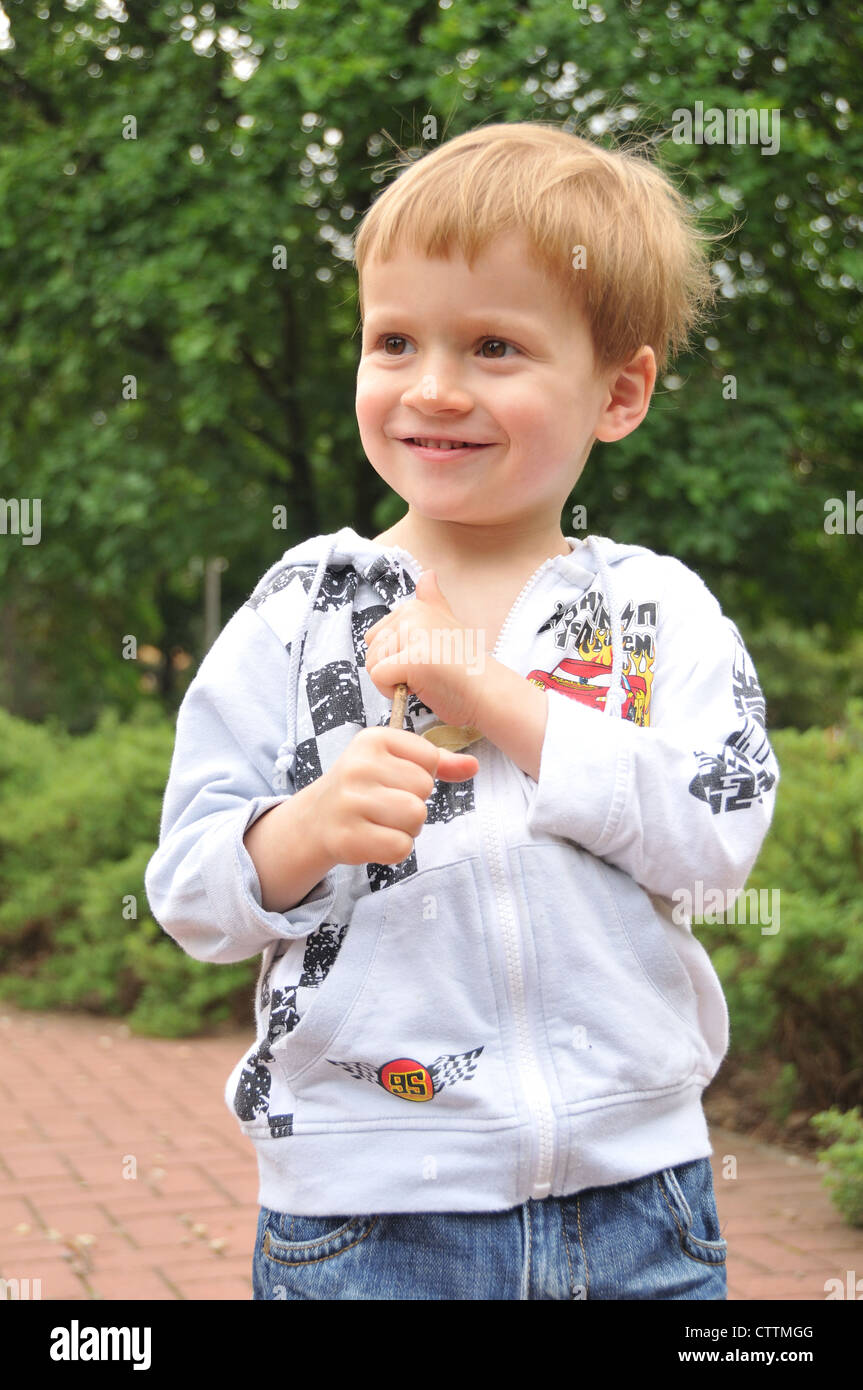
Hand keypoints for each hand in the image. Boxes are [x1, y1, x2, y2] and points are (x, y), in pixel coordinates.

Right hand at [315, 726, 478, 865]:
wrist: (316, 819)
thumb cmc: (364, 787)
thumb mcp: (395, 762)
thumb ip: (437, 762)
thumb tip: (474, 766)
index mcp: (373, 739)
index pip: (430, 759)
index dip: (421, 775)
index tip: (394, 780)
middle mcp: (358, 766)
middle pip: (424, 790)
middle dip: (414, 803)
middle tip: (385, 805)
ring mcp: (350, 801)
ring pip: (416, 817)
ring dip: (407, 828)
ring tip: (382, 822)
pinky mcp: (347, 836)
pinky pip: (400, 847)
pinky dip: (395, 849)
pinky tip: (375, 838)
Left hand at [363, 571, 480, 728]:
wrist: (487, 692)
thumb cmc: (466, 667)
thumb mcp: (448, 624)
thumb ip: (433, 602)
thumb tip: (428, 574)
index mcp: (416, 606)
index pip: (376, 637)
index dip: (394, 656)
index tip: (421, 660)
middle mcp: (412, 615)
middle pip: (372, 651)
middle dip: (391, 670)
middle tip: (424, 672)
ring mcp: (412, 635)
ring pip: (372, 665)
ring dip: (393, 681)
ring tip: (424, 679)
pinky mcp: (411, 660)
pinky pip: (378, 678)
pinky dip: (392, 692)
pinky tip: (419, 688)